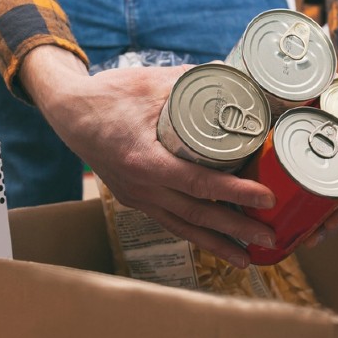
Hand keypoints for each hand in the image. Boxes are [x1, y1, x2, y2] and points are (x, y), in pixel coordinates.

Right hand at [19, 45, 276, 267]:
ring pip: (182, 226)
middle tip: (269, 236)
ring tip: (248, 258)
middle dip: (235, 229)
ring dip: (217, 243)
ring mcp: (137, 197)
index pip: (198, 182)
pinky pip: (169, 222)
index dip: (235, 192)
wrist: (68, 114)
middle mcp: (141, 187)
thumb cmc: (108, 96)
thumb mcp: (150, 83)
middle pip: (196, 214)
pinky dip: (194, 235)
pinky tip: (216, 244)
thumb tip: (236, 79)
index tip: (265, 198)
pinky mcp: (136, 199)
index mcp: (145, 160)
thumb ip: (192, 82)